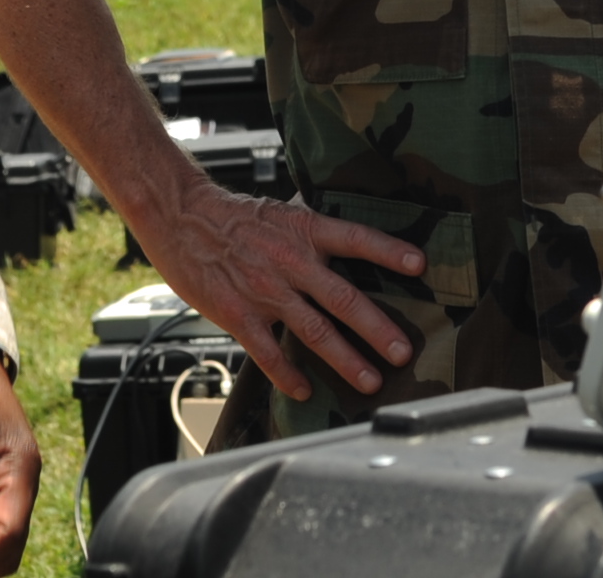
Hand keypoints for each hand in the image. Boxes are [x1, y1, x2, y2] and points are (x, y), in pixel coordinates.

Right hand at [139, 180, 424, 401]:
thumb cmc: (234, 217)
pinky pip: (268, 352)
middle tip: (404, 352)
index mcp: (304, 230)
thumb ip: (313, 232)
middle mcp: (291, 260)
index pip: (356, 238)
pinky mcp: (238, 314)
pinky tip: (305, 389)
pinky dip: (288, 374)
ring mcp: (265, 290)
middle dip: (377, 328)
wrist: (182, 218)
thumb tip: (349, 242)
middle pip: (343, 298)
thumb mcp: (281, 213)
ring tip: (371, 381)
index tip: (420, 265)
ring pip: (314, 331)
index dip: (389, 251)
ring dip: (346, 359)